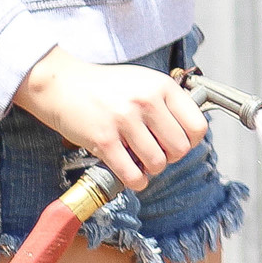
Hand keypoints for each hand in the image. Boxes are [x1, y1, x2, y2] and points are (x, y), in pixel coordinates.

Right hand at [12, 49, 208, 191]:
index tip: (180, 142)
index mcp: (161, 86)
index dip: (191, 141)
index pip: (197, 126)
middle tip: (159, 153)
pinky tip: (133, 176)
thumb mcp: (144, 81)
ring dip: (152, 169)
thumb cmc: (105, 86)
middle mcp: (146, 102)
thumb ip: (167, 101)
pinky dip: (136, 181)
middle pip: (180, 148)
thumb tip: (189, 132)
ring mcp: (125, 121)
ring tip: (142, 161)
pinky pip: (131, 174)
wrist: (64, 85)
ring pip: (157, 163)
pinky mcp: (104, 140)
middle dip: (171, 157)